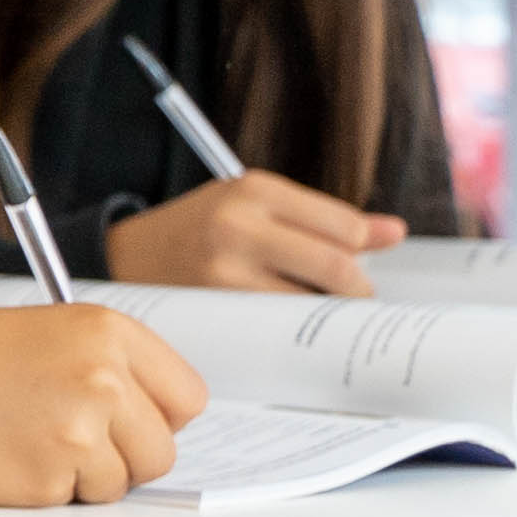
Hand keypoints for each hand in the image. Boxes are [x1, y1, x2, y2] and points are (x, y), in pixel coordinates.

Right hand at [0, 302, 208, 503]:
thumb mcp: (37, 332)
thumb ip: (103, 367)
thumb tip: (146, 419)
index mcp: (105, 331)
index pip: (186, 398)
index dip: (155, 416)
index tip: (129, 420)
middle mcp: (102, 378)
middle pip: (160, 451)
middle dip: (121, 456)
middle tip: (63, 438)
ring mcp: (77, 433)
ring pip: (119, 485)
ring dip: (79, 477)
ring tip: (20, 440)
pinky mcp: (46, 480)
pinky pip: (70, 503)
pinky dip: (40, 491)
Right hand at [106, 170, 403, 295]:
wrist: (121, 256)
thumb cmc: (199, 230)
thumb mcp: (253, 205)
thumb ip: (323, 219)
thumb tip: (395, 232)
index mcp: (255, 189)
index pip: (345, 227)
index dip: (361, 253)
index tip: (356, 267)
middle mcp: (240, 223)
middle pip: (338, 267)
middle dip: (355, 292)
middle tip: (348, 300)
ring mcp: (225, 266)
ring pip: (312, 302)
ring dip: (324, 313)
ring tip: (311, 310)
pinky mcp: (214, 303)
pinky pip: (281, 324)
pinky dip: (293, 328)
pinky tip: (283, 323)